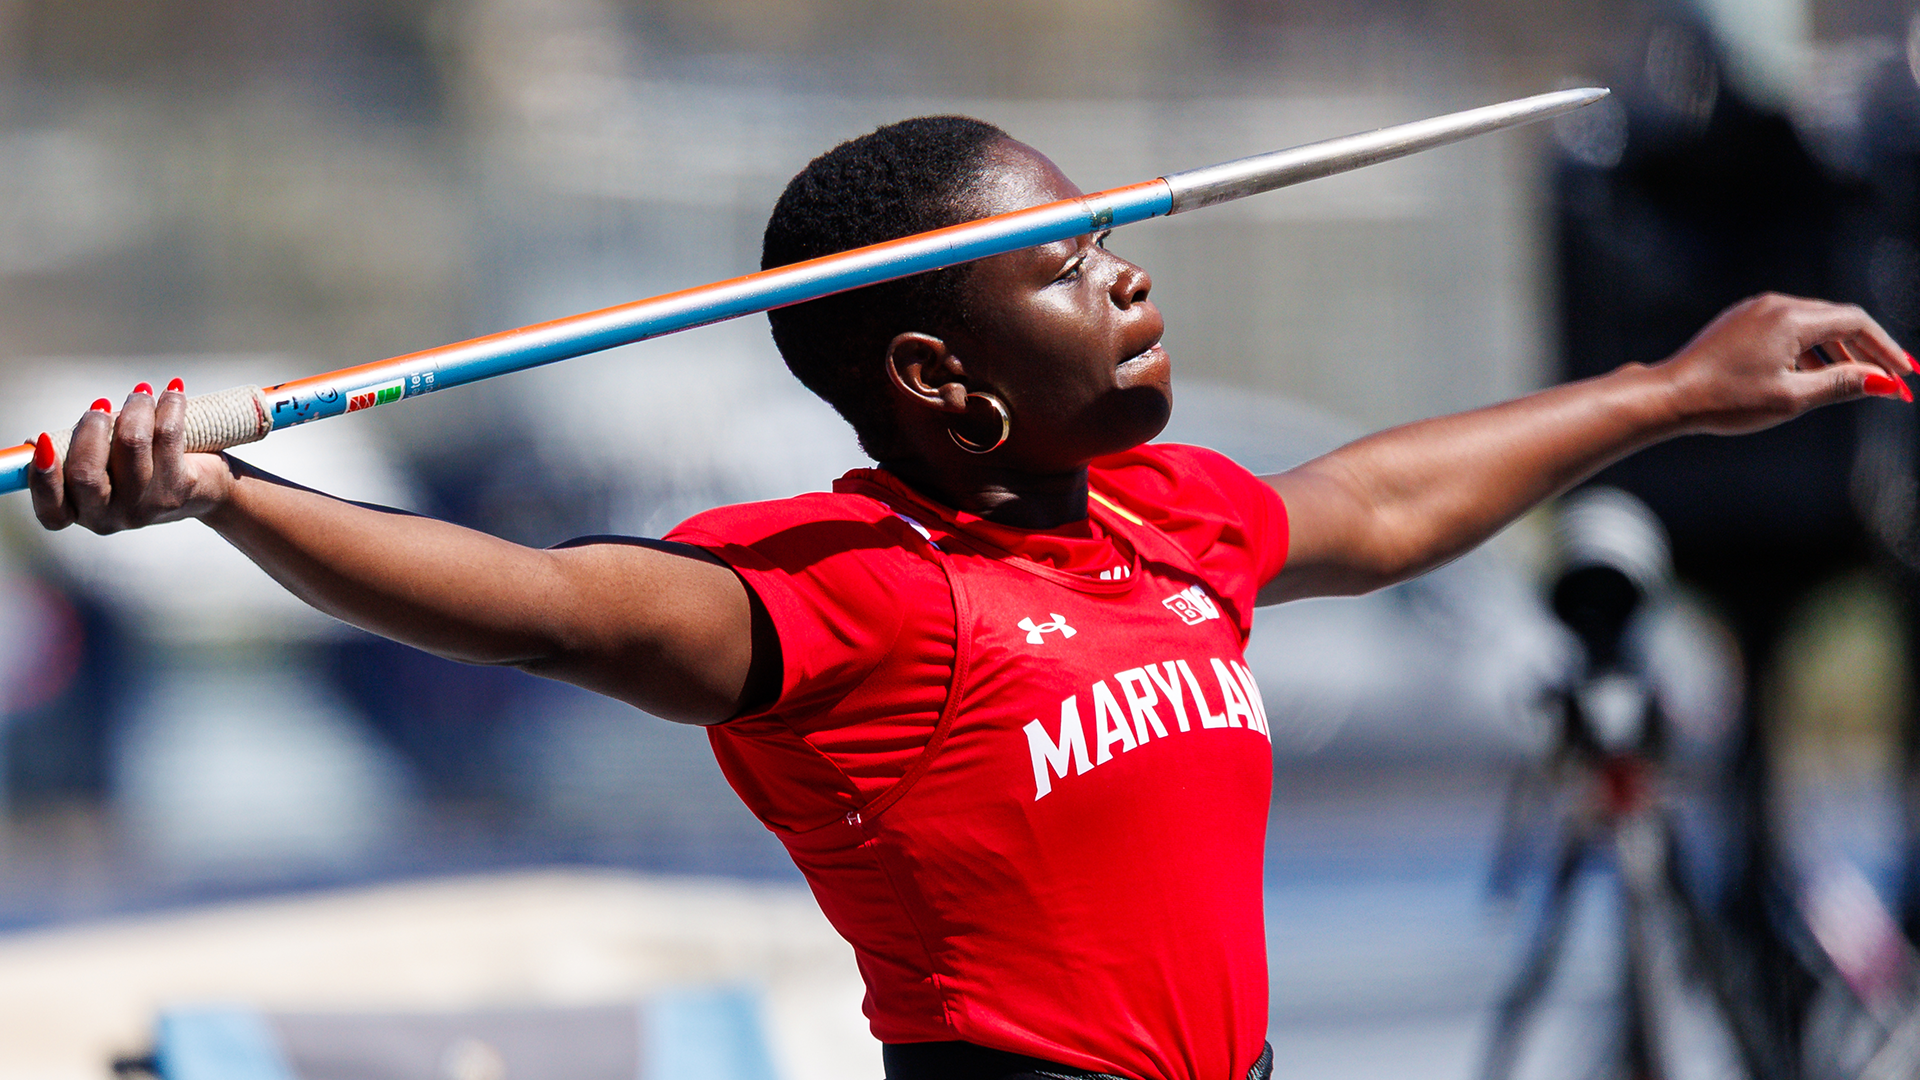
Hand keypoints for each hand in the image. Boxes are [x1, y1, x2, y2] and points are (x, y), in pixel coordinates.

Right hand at [29, 380, 234, 532]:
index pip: (52, 512)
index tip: (41, 438)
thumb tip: (43, 439)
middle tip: (100, 406)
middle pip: (87, 473)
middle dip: (92, 428)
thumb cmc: (143, 471)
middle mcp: (110, 517)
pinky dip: (168, 406)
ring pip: (131, 445)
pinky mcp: (179, 489)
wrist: (207, 490)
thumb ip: (79, 457)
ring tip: (140, 393)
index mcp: (82, 513)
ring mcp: (145, 507)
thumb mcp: (104, 470)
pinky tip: (172, 392)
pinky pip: (167, 436)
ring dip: (134, 409)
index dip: (42, 478)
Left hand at [1662, 293, 1912, 435]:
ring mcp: (1756, 311)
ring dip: (1838, 352)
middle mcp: (1776, 305)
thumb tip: (1884, 381)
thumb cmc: (1725, 400)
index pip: (1856, 322)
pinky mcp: (1741, 322)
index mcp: (1792, 318)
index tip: (1905, 376)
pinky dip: (1809, 351)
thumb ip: (1841, 384)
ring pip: (1813, 326)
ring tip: (1856, 384)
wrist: (1668, 396)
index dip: (1886, 349)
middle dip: (1867, 351)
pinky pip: (1788, 330)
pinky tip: (1814, 377)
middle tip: (1891, 383)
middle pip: (1837, 320)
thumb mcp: (1791, 398)